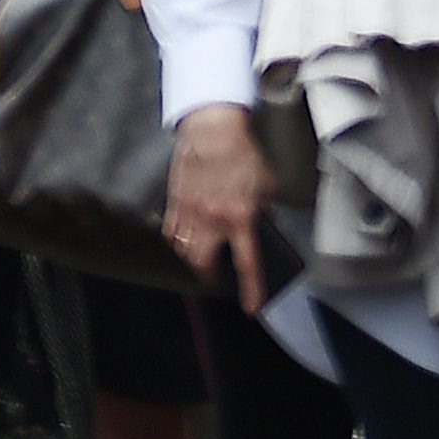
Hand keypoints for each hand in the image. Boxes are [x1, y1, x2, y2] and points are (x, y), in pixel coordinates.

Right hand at [165, 104, 274, 309]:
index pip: (247, 263)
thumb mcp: (267, 186)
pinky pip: (171, 230)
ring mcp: (189, 211)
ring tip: (198, 259)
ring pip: (183, 249)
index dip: (251, 290)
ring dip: (190, 259)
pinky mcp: (174, 200)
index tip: (250, 307)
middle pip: (201, 262)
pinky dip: (176, 240)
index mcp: (240, 218)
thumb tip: (259, 220)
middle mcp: (212, 220)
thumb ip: (263, 209)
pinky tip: (183, 239)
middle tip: (213, 277)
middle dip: (207, 275)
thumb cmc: (242, 155)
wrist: (212, 131)